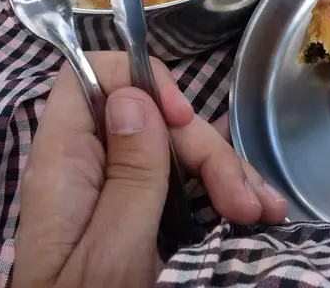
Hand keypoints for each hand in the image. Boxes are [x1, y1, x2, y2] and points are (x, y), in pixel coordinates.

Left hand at [13, 52, 286, 287]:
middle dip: (203, 148)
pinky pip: (183, 183)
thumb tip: (135, 94)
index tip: (179, 117)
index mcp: (65, 162)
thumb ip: (127, 173)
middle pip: (150, 116)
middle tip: (244, 202)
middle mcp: (89, 165)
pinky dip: (222, 192)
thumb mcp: (111, 252)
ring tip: (265, 213)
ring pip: (175, 149)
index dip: (137, 78)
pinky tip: (254, 213)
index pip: (89, 76)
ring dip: (225, 172)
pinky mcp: (139, 214)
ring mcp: (115, 189)